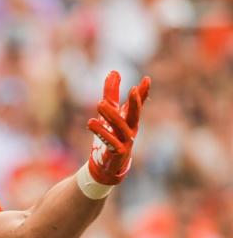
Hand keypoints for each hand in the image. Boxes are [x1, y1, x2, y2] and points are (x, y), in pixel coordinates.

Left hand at [86, 71, 151, 185]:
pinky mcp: (117, 153)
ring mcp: (126, 143)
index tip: (147, 79)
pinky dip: (102, 132)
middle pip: (134, 115)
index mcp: (130, 121)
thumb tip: (114, 71)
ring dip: (111, 116)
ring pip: (120, 127)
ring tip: (100, 103)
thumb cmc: (111, 137)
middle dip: (135, 103)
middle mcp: (131, 131)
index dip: (143, 93)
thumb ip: (111, 94)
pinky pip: (111, 142)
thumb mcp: (109, 113)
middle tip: (132, 89)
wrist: (106, 166)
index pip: (138, 105)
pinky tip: (91, 122)